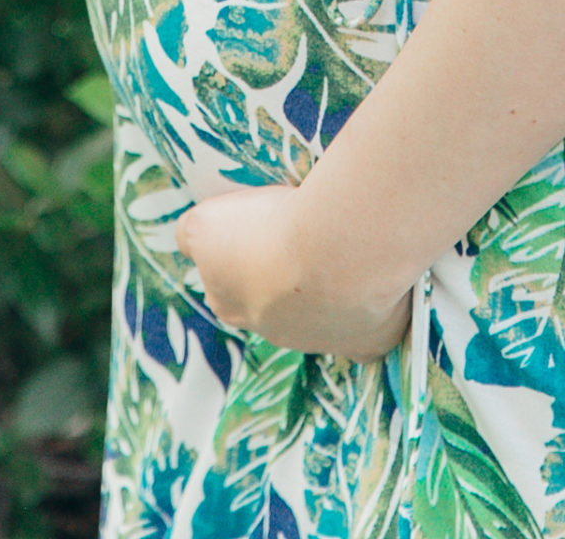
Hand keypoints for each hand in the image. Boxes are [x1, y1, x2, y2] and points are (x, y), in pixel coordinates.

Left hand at [175, 183, 412, 359]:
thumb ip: (191, 234)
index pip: (230, 282)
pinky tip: (376, 290)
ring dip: (330, 286)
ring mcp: (324, 341)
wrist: (332, 249)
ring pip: (324, 314)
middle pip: (276, 301)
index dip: (245, 250)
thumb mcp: (205, 222)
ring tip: (342, 243)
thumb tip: (188, 240)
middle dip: (286, 272)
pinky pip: (368, 333)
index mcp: (233, 306)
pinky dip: (373, 315)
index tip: (264, 223)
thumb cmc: (268, 231)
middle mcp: (275, 332)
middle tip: (304, 230)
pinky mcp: (367, 341)